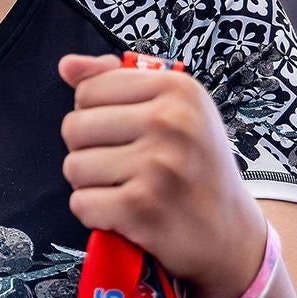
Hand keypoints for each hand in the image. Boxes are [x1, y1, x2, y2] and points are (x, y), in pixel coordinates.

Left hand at [58, 53, 268, 297]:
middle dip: (88, 151)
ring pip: (73, 167)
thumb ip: (119, 81)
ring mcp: (156, 166)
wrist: (230, 232)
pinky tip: (124, 213)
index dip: (95, 115)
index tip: (125, 134)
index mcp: (177, 88)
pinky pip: (81, 204)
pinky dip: (96, 214)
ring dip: (91, 185)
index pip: (89, 89)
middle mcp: (169, 121)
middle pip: (74, 127)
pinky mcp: (141, 208)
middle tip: (123, 166)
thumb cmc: (197, 167)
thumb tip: (66, 65)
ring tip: (125, 189)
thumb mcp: (176, 110)